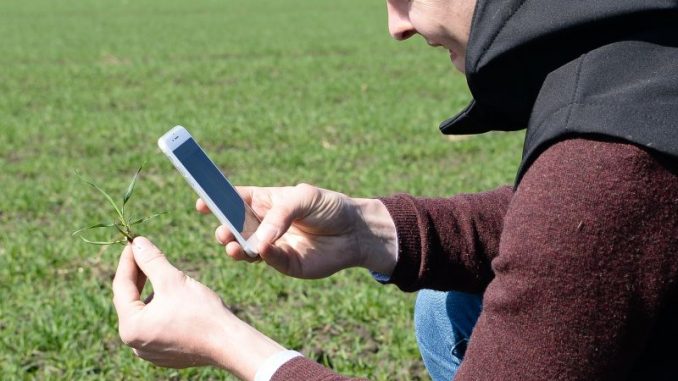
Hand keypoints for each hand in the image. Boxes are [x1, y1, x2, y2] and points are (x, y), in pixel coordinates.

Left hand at [112, 236, 284, 379]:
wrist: (228, 342)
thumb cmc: (201, 312)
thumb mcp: (173, 280)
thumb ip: (151, 260)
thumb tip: (137, 242)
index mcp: (131, 327)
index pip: (121, 286)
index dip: (128, 260)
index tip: (133, 242)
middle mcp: (135, 343)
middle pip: (131, 301)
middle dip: (138, 276)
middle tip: (144, 253)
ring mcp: (150, 350)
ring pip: (144, 313)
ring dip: (150, 292)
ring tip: (162, 274)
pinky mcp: (165, 353)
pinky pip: (155, 325)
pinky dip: (160, 308)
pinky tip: (173, 296)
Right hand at [196, 183, 397, 278]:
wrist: (355, 232)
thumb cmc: (329, 207)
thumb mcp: (304, 198)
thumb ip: (280, 214)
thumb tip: (260, 238)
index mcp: (264, 202)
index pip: (234, 200)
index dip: (216, 201)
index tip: (200, 203)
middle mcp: (263, 225)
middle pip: (234, 228)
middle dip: (224, 230)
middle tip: (222, 233)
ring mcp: (272, 246)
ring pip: (246, 249)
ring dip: (236, 248)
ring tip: (232, 247)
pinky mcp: (285, 264)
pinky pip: (269, 261)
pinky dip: (263, 256)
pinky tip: (262, 250)